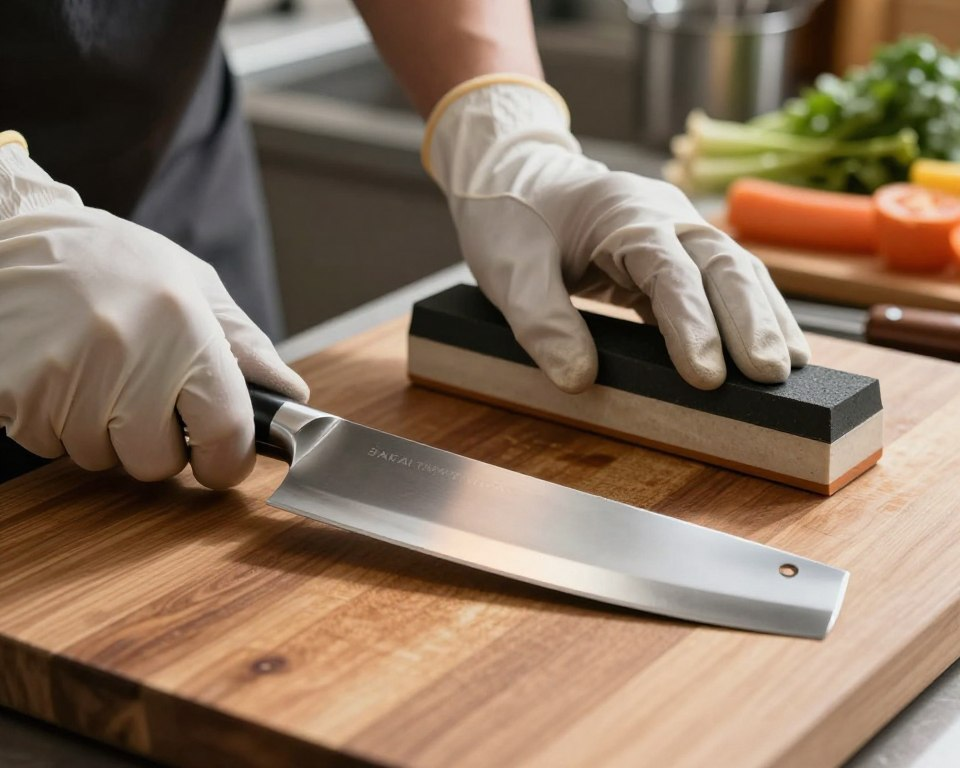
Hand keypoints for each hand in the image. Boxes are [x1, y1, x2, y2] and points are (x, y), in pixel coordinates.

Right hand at [0, 141, 307, 488]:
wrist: (12, 236)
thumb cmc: (113, 260)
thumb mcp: (193, 284)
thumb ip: (245, 345)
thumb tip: (290, 396)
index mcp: (183, 327)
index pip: (224, 431)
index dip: (228, 459)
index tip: (222, 458)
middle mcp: (126, 355)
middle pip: (157, 462)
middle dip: (158, 442)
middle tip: (144, 394)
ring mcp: (65, 379)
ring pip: (101, 459)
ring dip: (104, 432)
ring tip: (97, 372)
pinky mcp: (17, 395)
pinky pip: (52, 446)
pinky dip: (59, 424)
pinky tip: (61, 375)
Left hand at [423, 77, 809, 391]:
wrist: (516, 176)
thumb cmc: (511, 218)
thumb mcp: (508, 272)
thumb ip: (541, 323)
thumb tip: (580, 379)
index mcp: (624, 217)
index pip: (670, 272)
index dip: (692, 325)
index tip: (707, 377)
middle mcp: (663, 218)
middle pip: (723, 264)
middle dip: (750, 321)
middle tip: (770, 377)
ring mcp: (676, 232)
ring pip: (735, 270)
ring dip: (763, 318)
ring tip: (788, 370)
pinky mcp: (675, 254)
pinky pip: (719, 284)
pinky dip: (747, 315)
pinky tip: (767, 349)